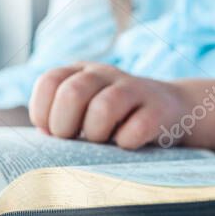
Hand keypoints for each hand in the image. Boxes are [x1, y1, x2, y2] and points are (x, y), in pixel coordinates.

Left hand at [29, 63, 189, 148]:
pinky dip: (126, 143)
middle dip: (66, 125)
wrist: (171, 110)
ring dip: (97, 134)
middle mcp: (104, 74)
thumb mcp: (84, 111)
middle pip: (72, 93)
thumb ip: (59, 118)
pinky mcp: (158, 109)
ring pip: (103, 108)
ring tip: (103, 141)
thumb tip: (44, 134)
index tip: (53, 131)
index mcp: (80, 72)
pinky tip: (128, 143)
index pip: (50, 81)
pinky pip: (135, 130)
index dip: (44, 111)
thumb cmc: (115, 118)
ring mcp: (133, 89)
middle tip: (74, 139)